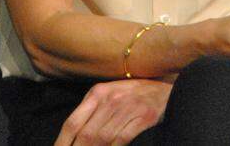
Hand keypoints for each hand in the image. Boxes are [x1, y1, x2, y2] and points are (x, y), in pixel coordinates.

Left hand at [54, 78, 171, 145]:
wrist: (167, 89)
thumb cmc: (136, 94)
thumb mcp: (110, 93)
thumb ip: (92, 108)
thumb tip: (73, 133)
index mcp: (97, 93)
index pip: (72, 122)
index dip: (61, 143)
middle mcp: (110, 99)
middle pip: (85, 134)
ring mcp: (127, 108)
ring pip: (102, 139)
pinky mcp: (144, 117)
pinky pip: (122, 139)